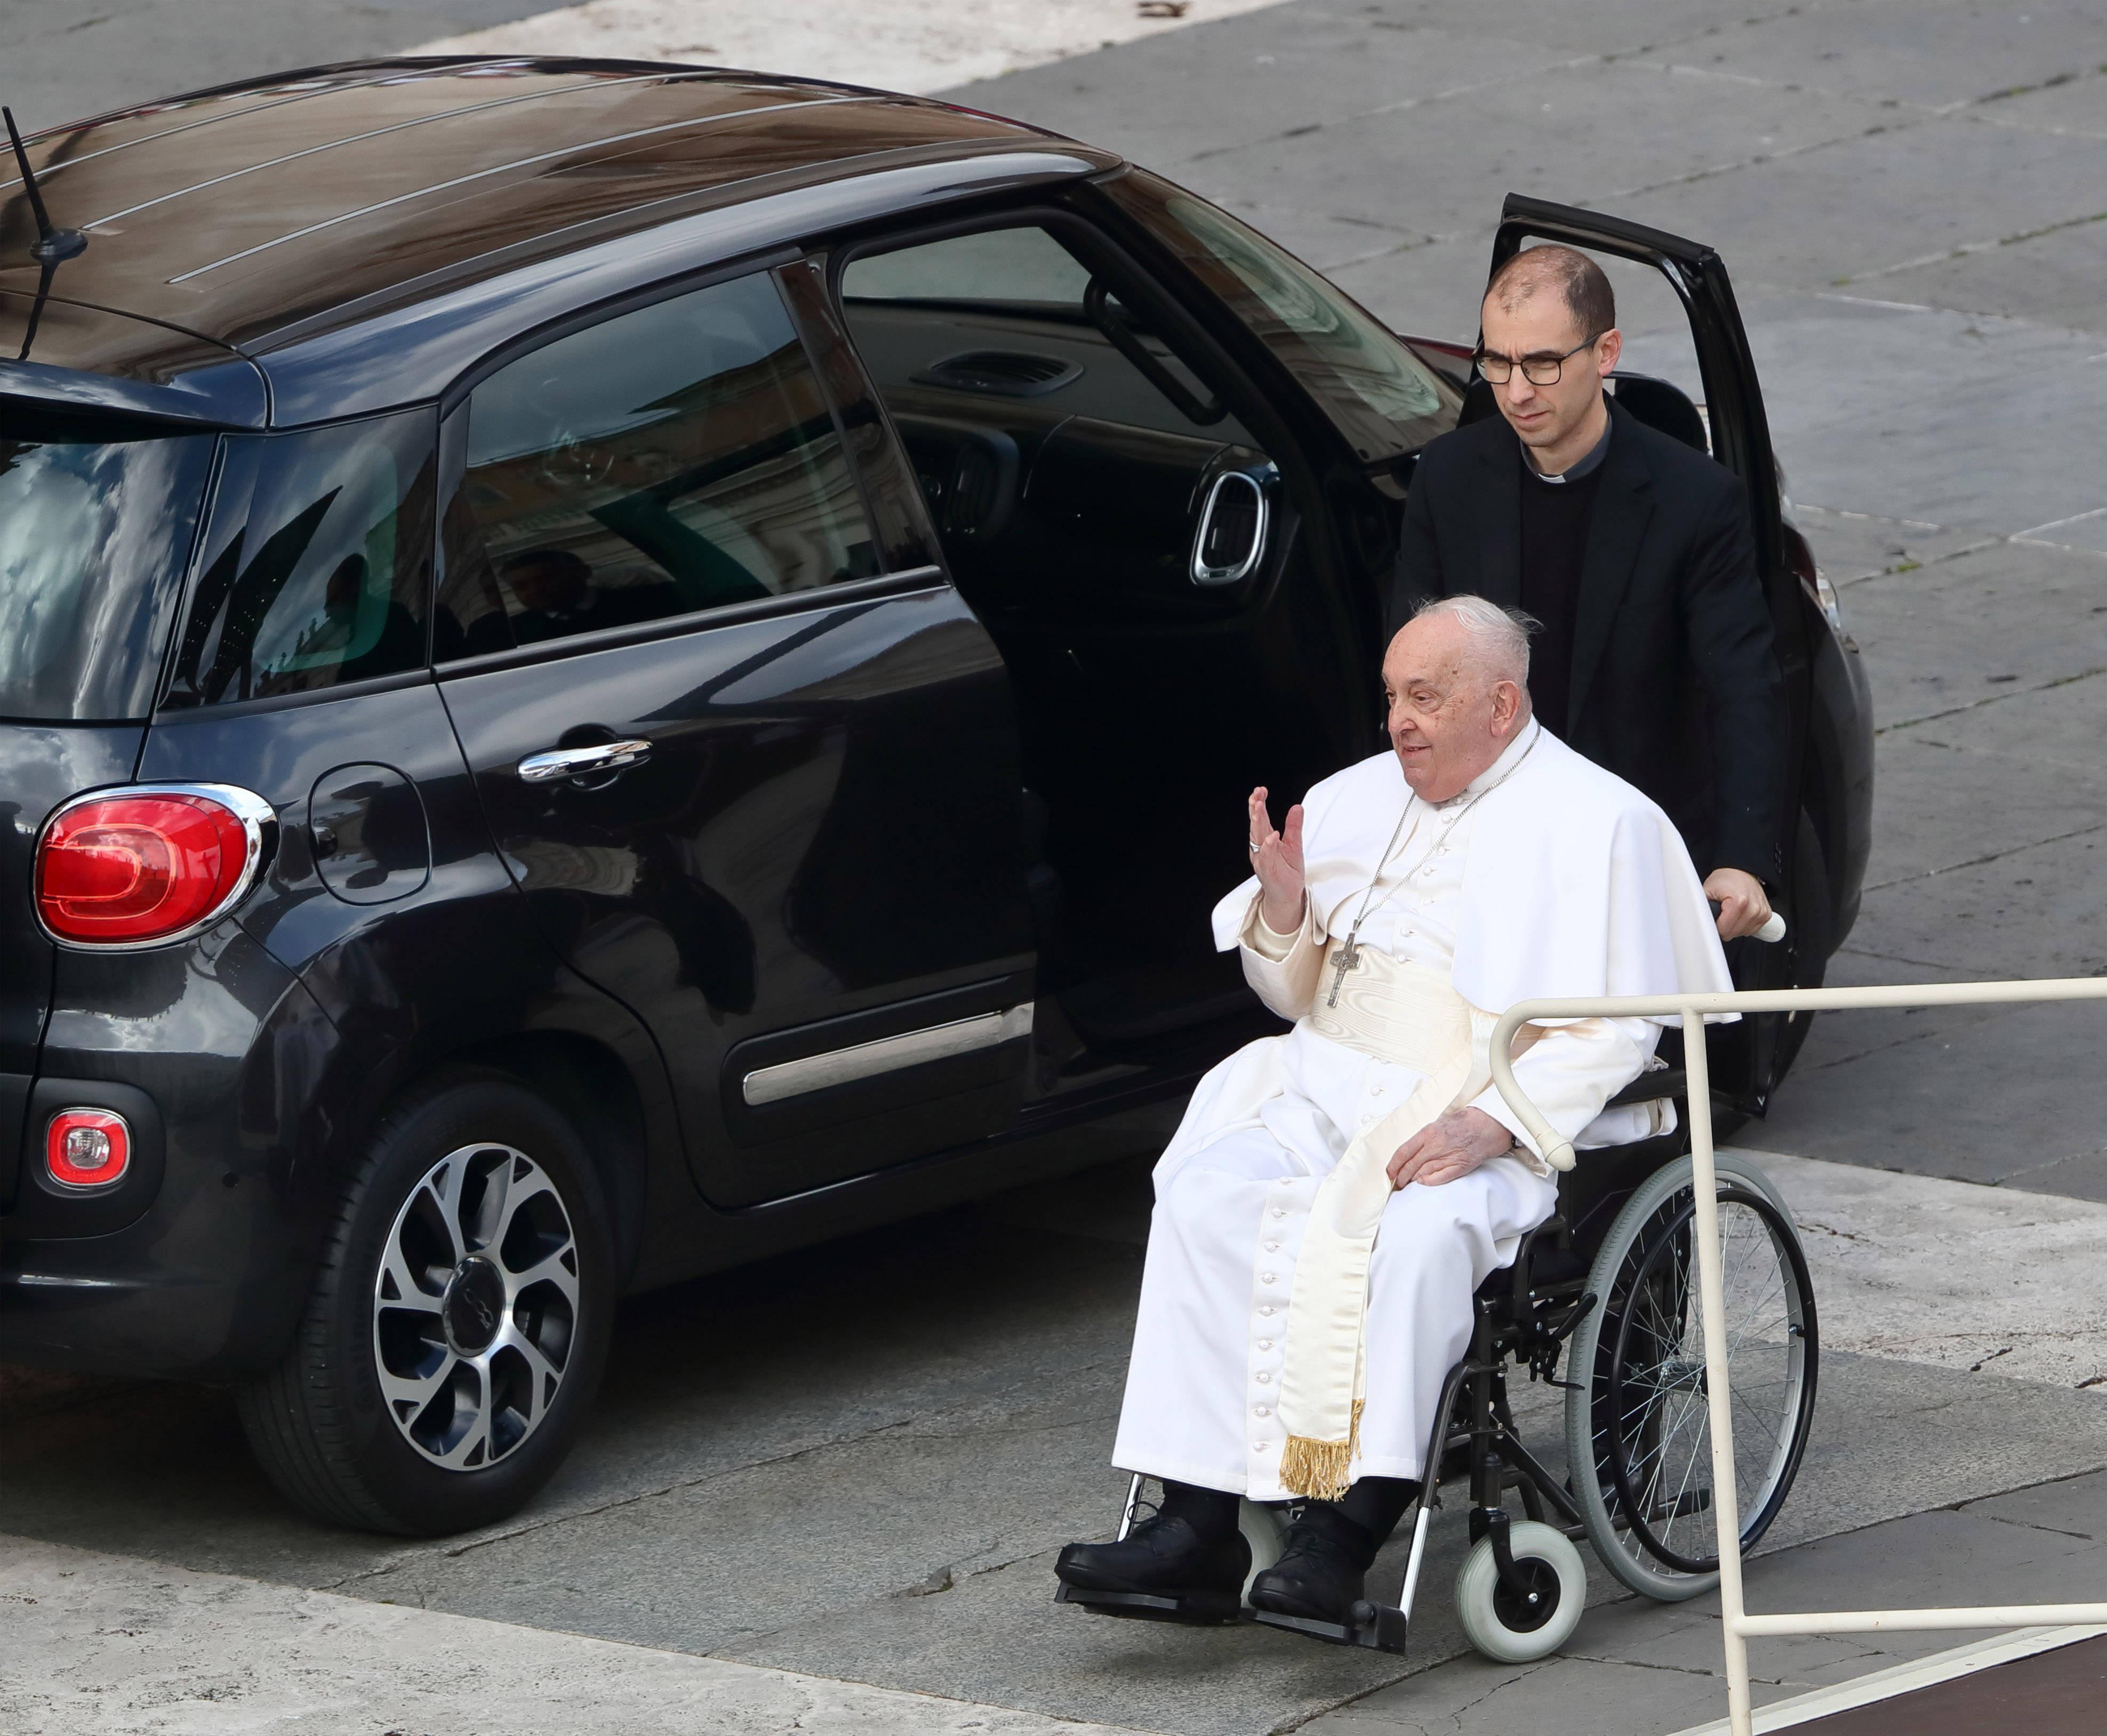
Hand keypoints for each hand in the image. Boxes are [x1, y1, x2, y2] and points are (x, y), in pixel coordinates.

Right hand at [1248, 786, 1305, 934]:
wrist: (1288, 894)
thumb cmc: (1288, 870)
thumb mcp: (1294, 844)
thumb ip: (1294, 826)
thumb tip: (1297, 807)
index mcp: (1266, 839)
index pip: (1260, 818)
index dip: (1258, 804)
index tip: (1260, 790)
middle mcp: (1260, 848)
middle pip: (1256, 825)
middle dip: (1256, 809)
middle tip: (1257, 795)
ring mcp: (1262, 859)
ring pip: (1257, 838)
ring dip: (1258, 823)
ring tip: (1259, 808)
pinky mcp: (1267, 871)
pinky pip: (1266, 857)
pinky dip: (1268, 847)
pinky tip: (1272, 836)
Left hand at [1387, 1107, 1514, 1189]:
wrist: (1488, 1124)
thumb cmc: (1464, 1122)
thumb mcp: (1439, 1122)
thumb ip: (1425, 1137)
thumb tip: (1411, 1151)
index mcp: (1428, 1132)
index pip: (1403, 1151)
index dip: (1393, 1165)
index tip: (1389, 1172)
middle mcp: (1435, 1145)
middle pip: (1411, 1165)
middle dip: (1401, 1177)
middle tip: (1397, 1183)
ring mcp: (1448, 1156)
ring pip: (1423, 1172)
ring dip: (1412, 1180)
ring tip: (1406, 1185)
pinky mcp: (1460, 1165)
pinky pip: (1440, 1177)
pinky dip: (1429, 1181)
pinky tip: (1423, 1183)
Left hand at [1704, 867, 1772, 941]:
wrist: (1740, 871)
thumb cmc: (1724, 880)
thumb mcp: (1706, 891)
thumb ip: (1701, 907)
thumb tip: (1697, 921)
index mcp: (1739, 902)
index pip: (1724, 930)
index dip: (1715, 926)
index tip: (1714, 916)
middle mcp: (1753, 908)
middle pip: (1733, 933)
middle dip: (1724, 926)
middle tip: (1722, 911)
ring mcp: (1761, 912)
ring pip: (1742, 933)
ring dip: (1734, 926)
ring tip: (1731, 911)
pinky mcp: (1766, 915)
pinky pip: (1752, 930)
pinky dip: (1743, 925)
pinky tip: (1740, 914)